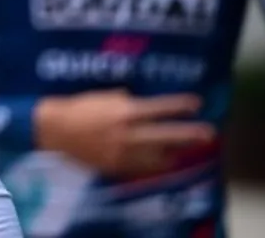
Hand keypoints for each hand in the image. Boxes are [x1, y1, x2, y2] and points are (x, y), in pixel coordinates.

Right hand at [35, 88, 215, 178]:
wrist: (55, 130)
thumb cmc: (79, 107)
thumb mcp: (104, 96)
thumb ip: (125, 100)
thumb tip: (141, 102)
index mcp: (125, 112)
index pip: (160, 108)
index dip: (180, 106)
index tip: (197, 104)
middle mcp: (129, 134)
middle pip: (167, 135)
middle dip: (190, 134)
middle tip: (209, 133)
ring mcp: (124, 154)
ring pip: (159, 156)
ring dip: (175, 151)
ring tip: (186, 149)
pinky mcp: (117, 167)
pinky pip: (143, 168)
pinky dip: (156, 164)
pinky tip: (163, 160)